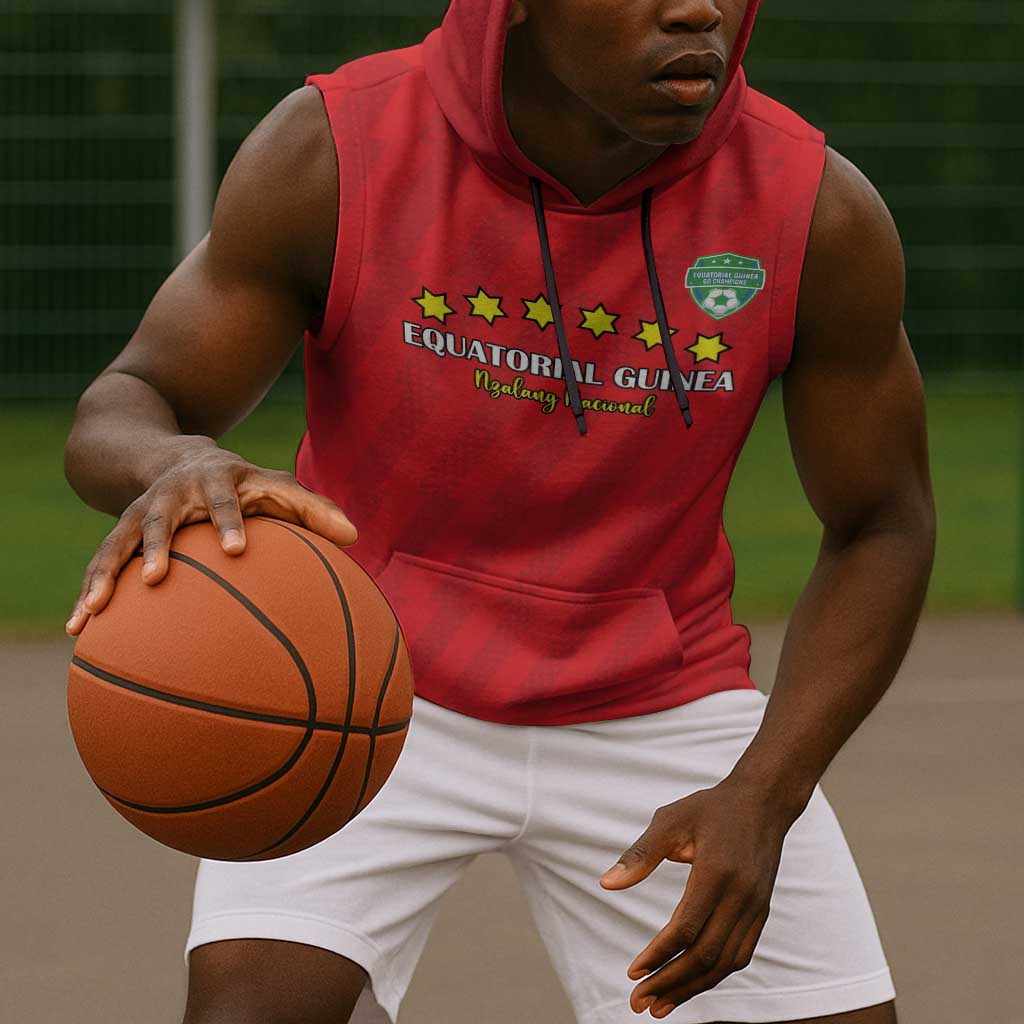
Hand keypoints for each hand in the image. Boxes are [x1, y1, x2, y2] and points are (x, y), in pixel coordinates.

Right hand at [65, 438, 357, 635]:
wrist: (174, 457)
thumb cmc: (240, 483)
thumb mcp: (274, 486)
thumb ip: (312, 508)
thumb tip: (355, 537)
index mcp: (214, 483)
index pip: (224, 501)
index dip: (228, 521)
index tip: (235, 550)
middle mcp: (171, 496)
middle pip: (158, 519)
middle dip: (155, 546)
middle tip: (155, 578)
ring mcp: (139, 514)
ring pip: (116, 543)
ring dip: (103, 575)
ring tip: (91, 612)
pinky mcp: (118, 534)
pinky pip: (100, 565)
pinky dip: (87, 593)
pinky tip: (76, 630)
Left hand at [599, 776, 794, 1016]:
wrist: (763, 802)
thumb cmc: (710, 808)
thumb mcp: (670, 819)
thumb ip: (640, 854)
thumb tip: (606, 883)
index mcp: (717, 872)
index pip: (686, 928)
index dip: (658, 955)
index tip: (633, 972)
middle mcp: (741, 896)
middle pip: (705, 955)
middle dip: (670, 983)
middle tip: (639, 1003)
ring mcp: (755, 907)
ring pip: (725, 962)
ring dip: (692, 988)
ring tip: (660, 1005)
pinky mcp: (761, 912)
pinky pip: (740, 954)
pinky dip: (714, 974)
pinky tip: (691, 984)